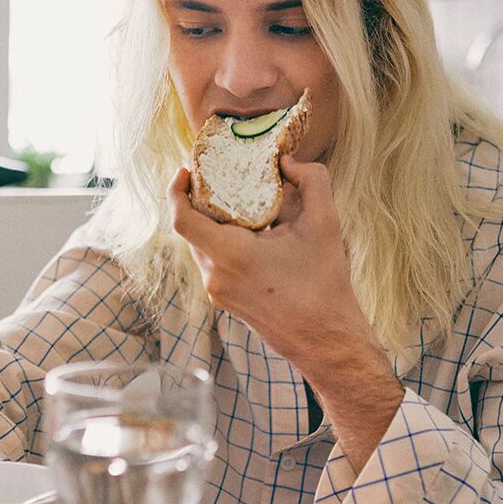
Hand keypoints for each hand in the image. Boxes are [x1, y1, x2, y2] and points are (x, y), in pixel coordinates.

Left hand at [167, 155, 377, 374]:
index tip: (184, 171)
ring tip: (237, 204)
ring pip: (201, 247)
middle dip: (199, 202)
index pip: (182, 218)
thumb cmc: (324, 285)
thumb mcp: (325, 223)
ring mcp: (218, 292)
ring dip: (212, 224)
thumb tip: (289, 162)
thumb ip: (311, 180)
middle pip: (191, 229)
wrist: (326, 340)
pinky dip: (222, 244)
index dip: (176, 191)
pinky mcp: (226, 302)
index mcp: (230, 254)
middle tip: (217, 179)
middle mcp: (215, 275)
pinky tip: (250, 235)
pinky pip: (213, 264)